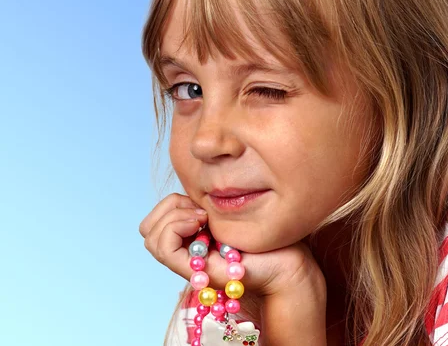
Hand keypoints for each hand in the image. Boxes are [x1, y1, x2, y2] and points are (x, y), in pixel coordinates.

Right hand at [139, 193, 324, 296]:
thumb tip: (189, 195)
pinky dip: (175, 228)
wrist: (282, 261)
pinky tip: (201, 223)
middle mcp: (186, 251)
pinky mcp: (194, 270)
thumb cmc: (264, 236)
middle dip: (168, 208)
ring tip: (202, 217)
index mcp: (192, 237)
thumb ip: (206, 205)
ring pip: (150, 237)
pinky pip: (163, 247)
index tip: (201, 202)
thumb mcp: (227, 212)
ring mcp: (188, 262)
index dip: (171, 204)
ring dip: (173, 217)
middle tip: (200, 210)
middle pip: (147, 228)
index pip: (155, 219)